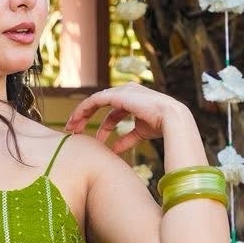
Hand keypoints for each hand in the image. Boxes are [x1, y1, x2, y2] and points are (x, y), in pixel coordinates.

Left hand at [66, 83, 195, 154]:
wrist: (171, 119)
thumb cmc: (161, 126)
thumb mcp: (140, 134)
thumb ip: (126, 140)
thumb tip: (114, 150)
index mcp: (134, 102)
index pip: (113, 112)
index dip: (102, 125)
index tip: (90, 138)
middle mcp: (127, 93)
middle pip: (101, 105)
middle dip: (86, 118)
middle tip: (74, 131)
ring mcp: (122, 92)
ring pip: (94, 102)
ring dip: (82, 115)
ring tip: (72, 129)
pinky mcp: (117, 95)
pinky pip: (94, 101)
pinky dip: (84, 110)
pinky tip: (76, 120)